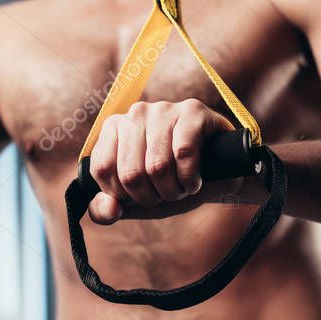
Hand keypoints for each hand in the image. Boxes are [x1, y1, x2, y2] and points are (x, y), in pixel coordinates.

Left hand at [87, 99, 237, 224]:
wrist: (217, 171)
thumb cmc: (169, 182)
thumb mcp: (133, 200)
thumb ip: (106, 210)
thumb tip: (111, 209)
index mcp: (113, 128)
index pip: (103, 169)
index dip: (123, 195)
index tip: (140, 195)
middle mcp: (135, 113)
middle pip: (131, 173)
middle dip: (151, 197)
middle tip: (165, 194)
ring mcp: (164, 109)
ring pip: (158, 166)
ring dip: (173, 191)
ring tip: (181, 187)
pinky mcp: (193, 112)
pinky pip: (184, 154)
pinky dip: (190, 179)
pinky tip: (195, 180)